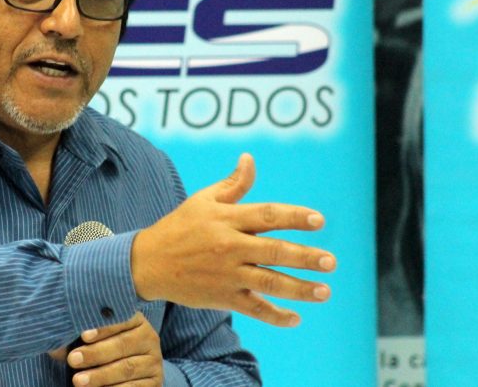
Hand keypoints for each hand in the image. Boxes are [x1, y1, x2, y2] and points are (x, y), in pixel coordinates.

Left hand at [66, 312, 161, 386]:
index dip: (102, 327)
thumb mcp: (95, 336)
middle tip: (72, 360)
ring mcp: (154, 362)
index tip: (82, 335)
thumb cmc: (101, 346)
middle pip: (122, 345)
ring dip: (101, 376)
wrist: (122, 369)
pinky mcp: (155, 382)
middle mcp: (149, 338)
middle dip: (95, 354)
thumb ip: (82, 333)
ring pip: (126, 368)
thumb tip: (58, 337)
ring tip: (78, 381)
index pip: (121, 319)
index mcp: (136, 320)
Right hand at [131, 153, 335, 326]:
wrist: (147, 262)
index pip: (267, 216)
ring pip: (268, 282)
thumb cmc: (180, 226)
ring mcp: (227, 274)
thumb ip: (233, 185)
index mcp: (227, 219)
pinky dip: (275, 316)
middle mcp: (229, 246)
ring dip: (299, 288)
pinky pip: (253, 309)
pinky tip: (296, 319)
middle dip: (305, 257)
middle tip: (330, 261)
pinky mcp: (222, 297)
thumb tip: (249, 159)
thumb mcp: (203, 200)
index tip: (319, 220)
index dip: (294, 217)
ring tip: (324, 291)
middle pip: (273, 251)